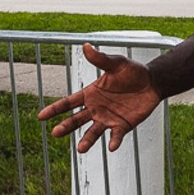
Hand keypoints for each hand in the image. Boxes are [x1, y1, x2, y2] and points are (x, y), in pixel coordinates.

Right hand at [37, 43, 161, 152]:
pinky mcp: (122, 126)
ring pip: (93, 132)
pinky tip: (111, 147)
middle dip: (66, 126)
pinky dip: (113, 141)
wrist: (152, 82)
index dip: (55, 109)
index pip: (69, 102)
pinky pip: (116, 136)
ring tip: (81, 149)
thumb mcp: (116, 63)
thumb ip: (101, 59)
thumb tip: (86, 46)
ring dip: (87, 140)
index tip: (40, 116)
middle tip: (55, 133)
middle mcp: (96, 108)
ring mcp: (108, 119)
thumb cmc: (132, 71)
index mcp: (91, 93)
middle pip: (76, 120)